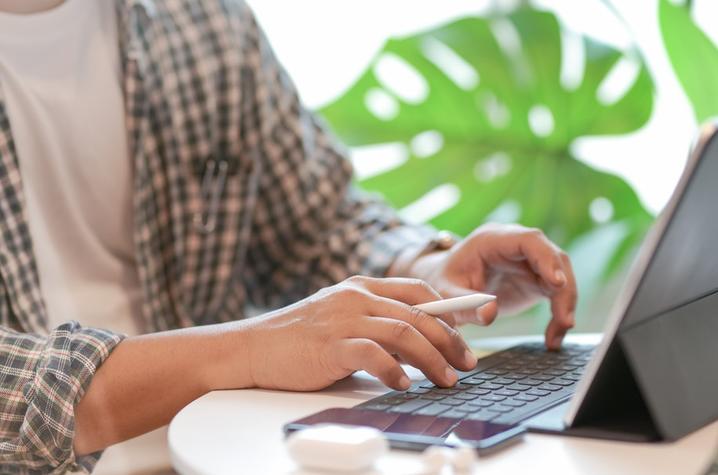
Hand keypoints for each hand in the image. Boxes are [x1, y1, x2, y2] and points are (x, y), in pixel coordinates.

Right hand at [243, 276, 476, 390]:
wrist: (253, 347)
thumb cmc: (300, 338)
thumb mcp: (342, 319)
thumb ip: (376, 323)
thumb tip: (419, 345)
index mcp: (361, 287)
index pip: (417, 290)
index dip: (448, 310)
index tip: (467, 332)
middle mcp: (356, 297)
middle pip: (418, 313)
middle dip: (449, 339)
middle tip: (467, 363)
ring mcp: (344, 319)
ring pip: (404, 332)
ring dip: (432, 358)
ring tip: (446, 379)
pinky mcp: (331, 345)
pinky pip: (373, 354)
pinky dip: (394, 370)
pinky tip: (405, 384)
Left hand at [407, 224, 576, 349]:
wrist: (444, 284)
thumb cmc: (443, 282)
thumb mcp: (446, 294)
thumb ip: (465, 303)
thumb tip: (490, 314)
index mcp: (492, 240)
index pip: (529, 240)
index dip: (546, 259)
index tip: (557, 283)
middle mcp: (515, 246)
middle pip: (553, 257)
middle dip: (563, 287)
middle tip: (564, 319)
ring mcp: (528, 262)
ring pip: (561, 275)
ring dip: (565, 304)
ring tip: (558, 333)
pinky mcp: (535, 279)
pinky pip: (557, 293)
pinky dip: (559, 314)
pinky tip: (553, 337)